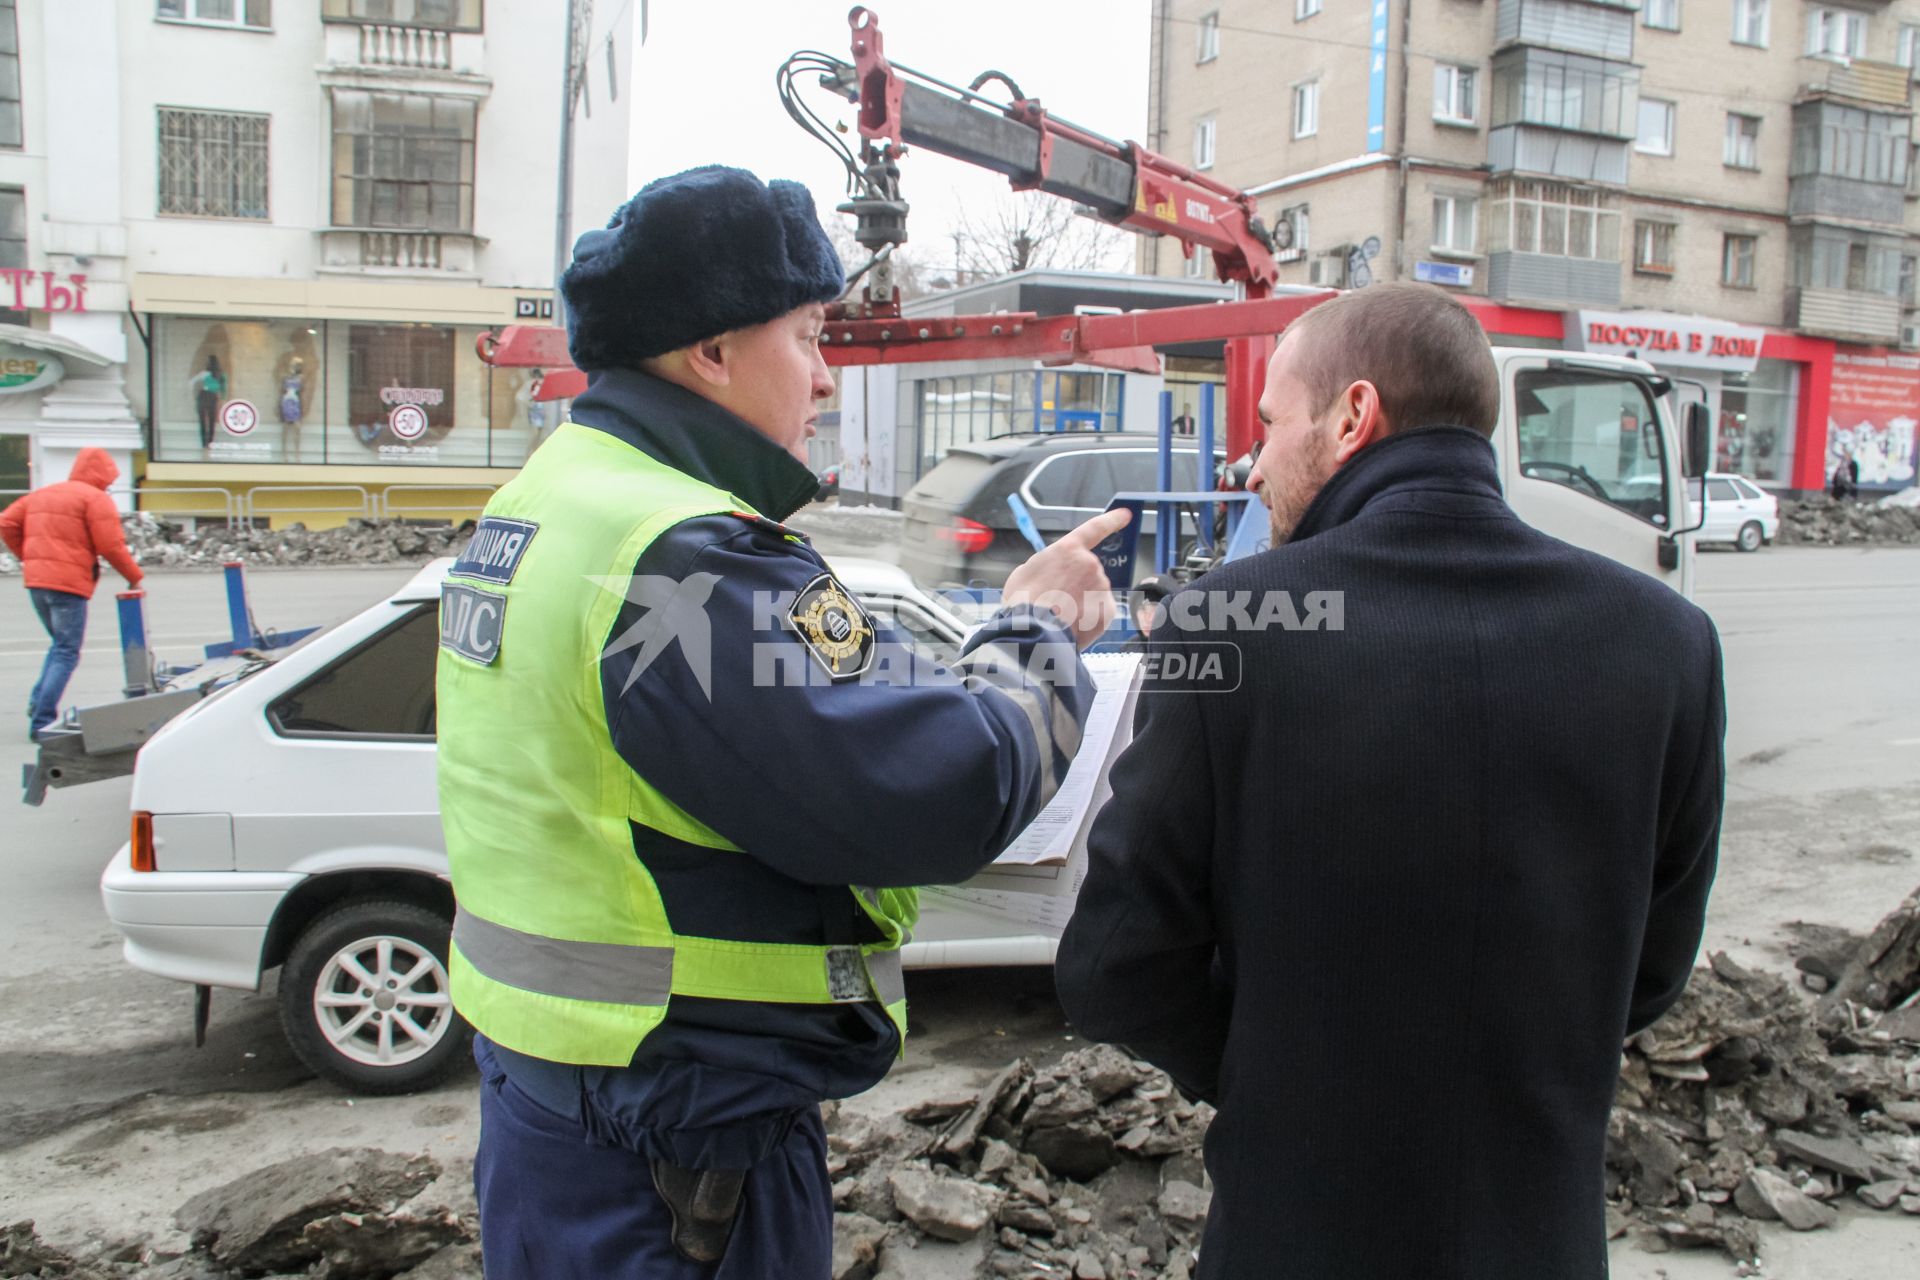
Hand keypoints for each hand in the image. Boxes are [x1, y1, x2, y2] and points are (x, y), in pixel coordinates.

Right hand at [1002, 507, 1131, 649]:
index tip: (1125, 515)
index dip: (1111, 521)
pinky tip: (1073, 623)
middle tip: (1056, 599)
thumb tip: (1051, 573)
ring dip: (1081, 600)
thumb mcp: (1025, 572)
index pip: (1094, 529)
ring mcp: (1101, 587)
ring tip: (1061, 614)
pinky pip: (1099, 610)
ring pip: (1094, 592)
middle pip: (1087, 571)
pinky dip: (1089, 616)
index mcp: (1068, 549)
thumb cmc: (1023, 601)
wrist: (1034, 631)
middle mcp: (1090, 563)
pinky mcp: (1107, 609)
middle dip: (1076, 583)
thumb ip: (1045, 566)